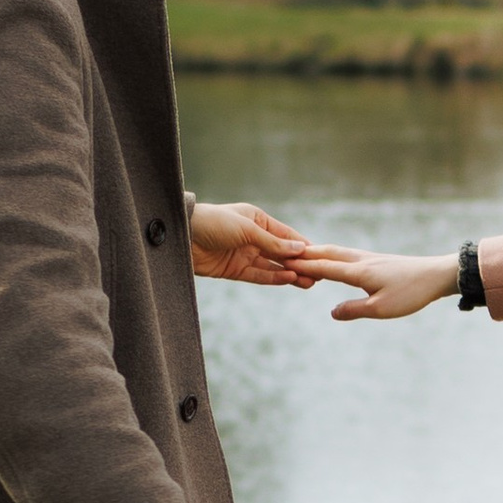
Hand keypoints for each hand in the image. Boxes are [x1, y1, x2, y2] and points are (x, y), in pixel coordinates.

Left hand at [190, 201, 317, 284]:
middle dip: (300, 263)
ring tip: (310, 282)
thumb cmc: (213, 223)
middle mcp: (253, 237)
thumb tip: (300, 248)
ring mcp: (244, 254)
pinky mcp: (235, 270)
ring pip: (273, 267)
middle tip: (320, 274)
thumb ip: (273, 242)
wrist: (181, 236)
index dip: (303, 245)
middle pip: (281, 252)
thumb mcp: (247, 230)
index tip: (321, 256)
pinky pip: (259, 275)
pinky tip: (290, 280)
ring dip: (291, 274)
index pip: (286, 234)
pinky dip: (274, 278)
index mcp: (257, 220)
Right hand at [291, 247, 460, 322]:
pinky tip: (335, 257)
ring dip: (318, 252)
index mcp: (358, 272)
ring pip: (337, 251)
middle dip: (305, 255)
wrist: (436, 275)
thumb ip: (354, 310)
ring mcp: (369, 258)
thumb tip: (332, 312)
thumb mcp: (381, 309)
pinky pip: (347, 254)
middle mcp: (361, 260)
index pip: (324, 268)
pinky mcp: (377, 260)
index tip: (282, 263)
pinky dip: (333, 253)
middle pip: (327, 254)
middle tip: (282, 253)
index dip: (302, 266)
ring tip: (302, 252)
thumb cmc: (410, 294)